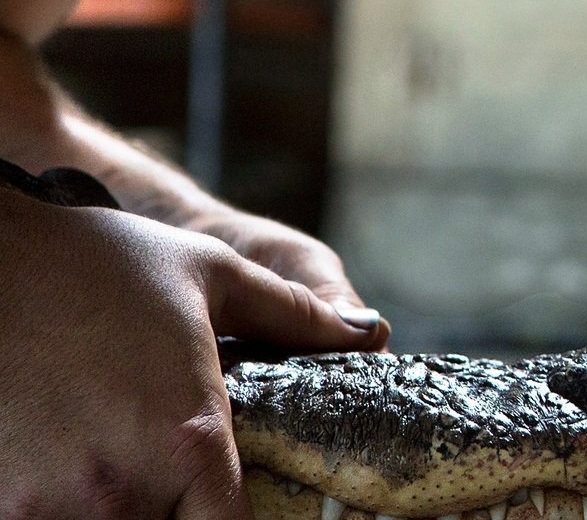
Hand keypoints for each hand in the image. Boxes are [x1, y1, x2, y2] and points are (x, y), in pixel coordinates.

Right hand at [0, 188, 384, 517]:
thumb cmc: (98, 262)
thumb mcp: (211, 274)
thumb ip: (295, 318)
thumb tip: (369, 333)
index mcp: (188, 441)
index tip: (242, 503)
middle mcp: (121, 490)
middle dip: (182, 515)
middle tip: (182, 481)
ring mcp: (48, 508)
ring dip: (123, 511)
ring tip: (120, 465)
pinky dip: (69, 509)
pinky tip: (74, 470)